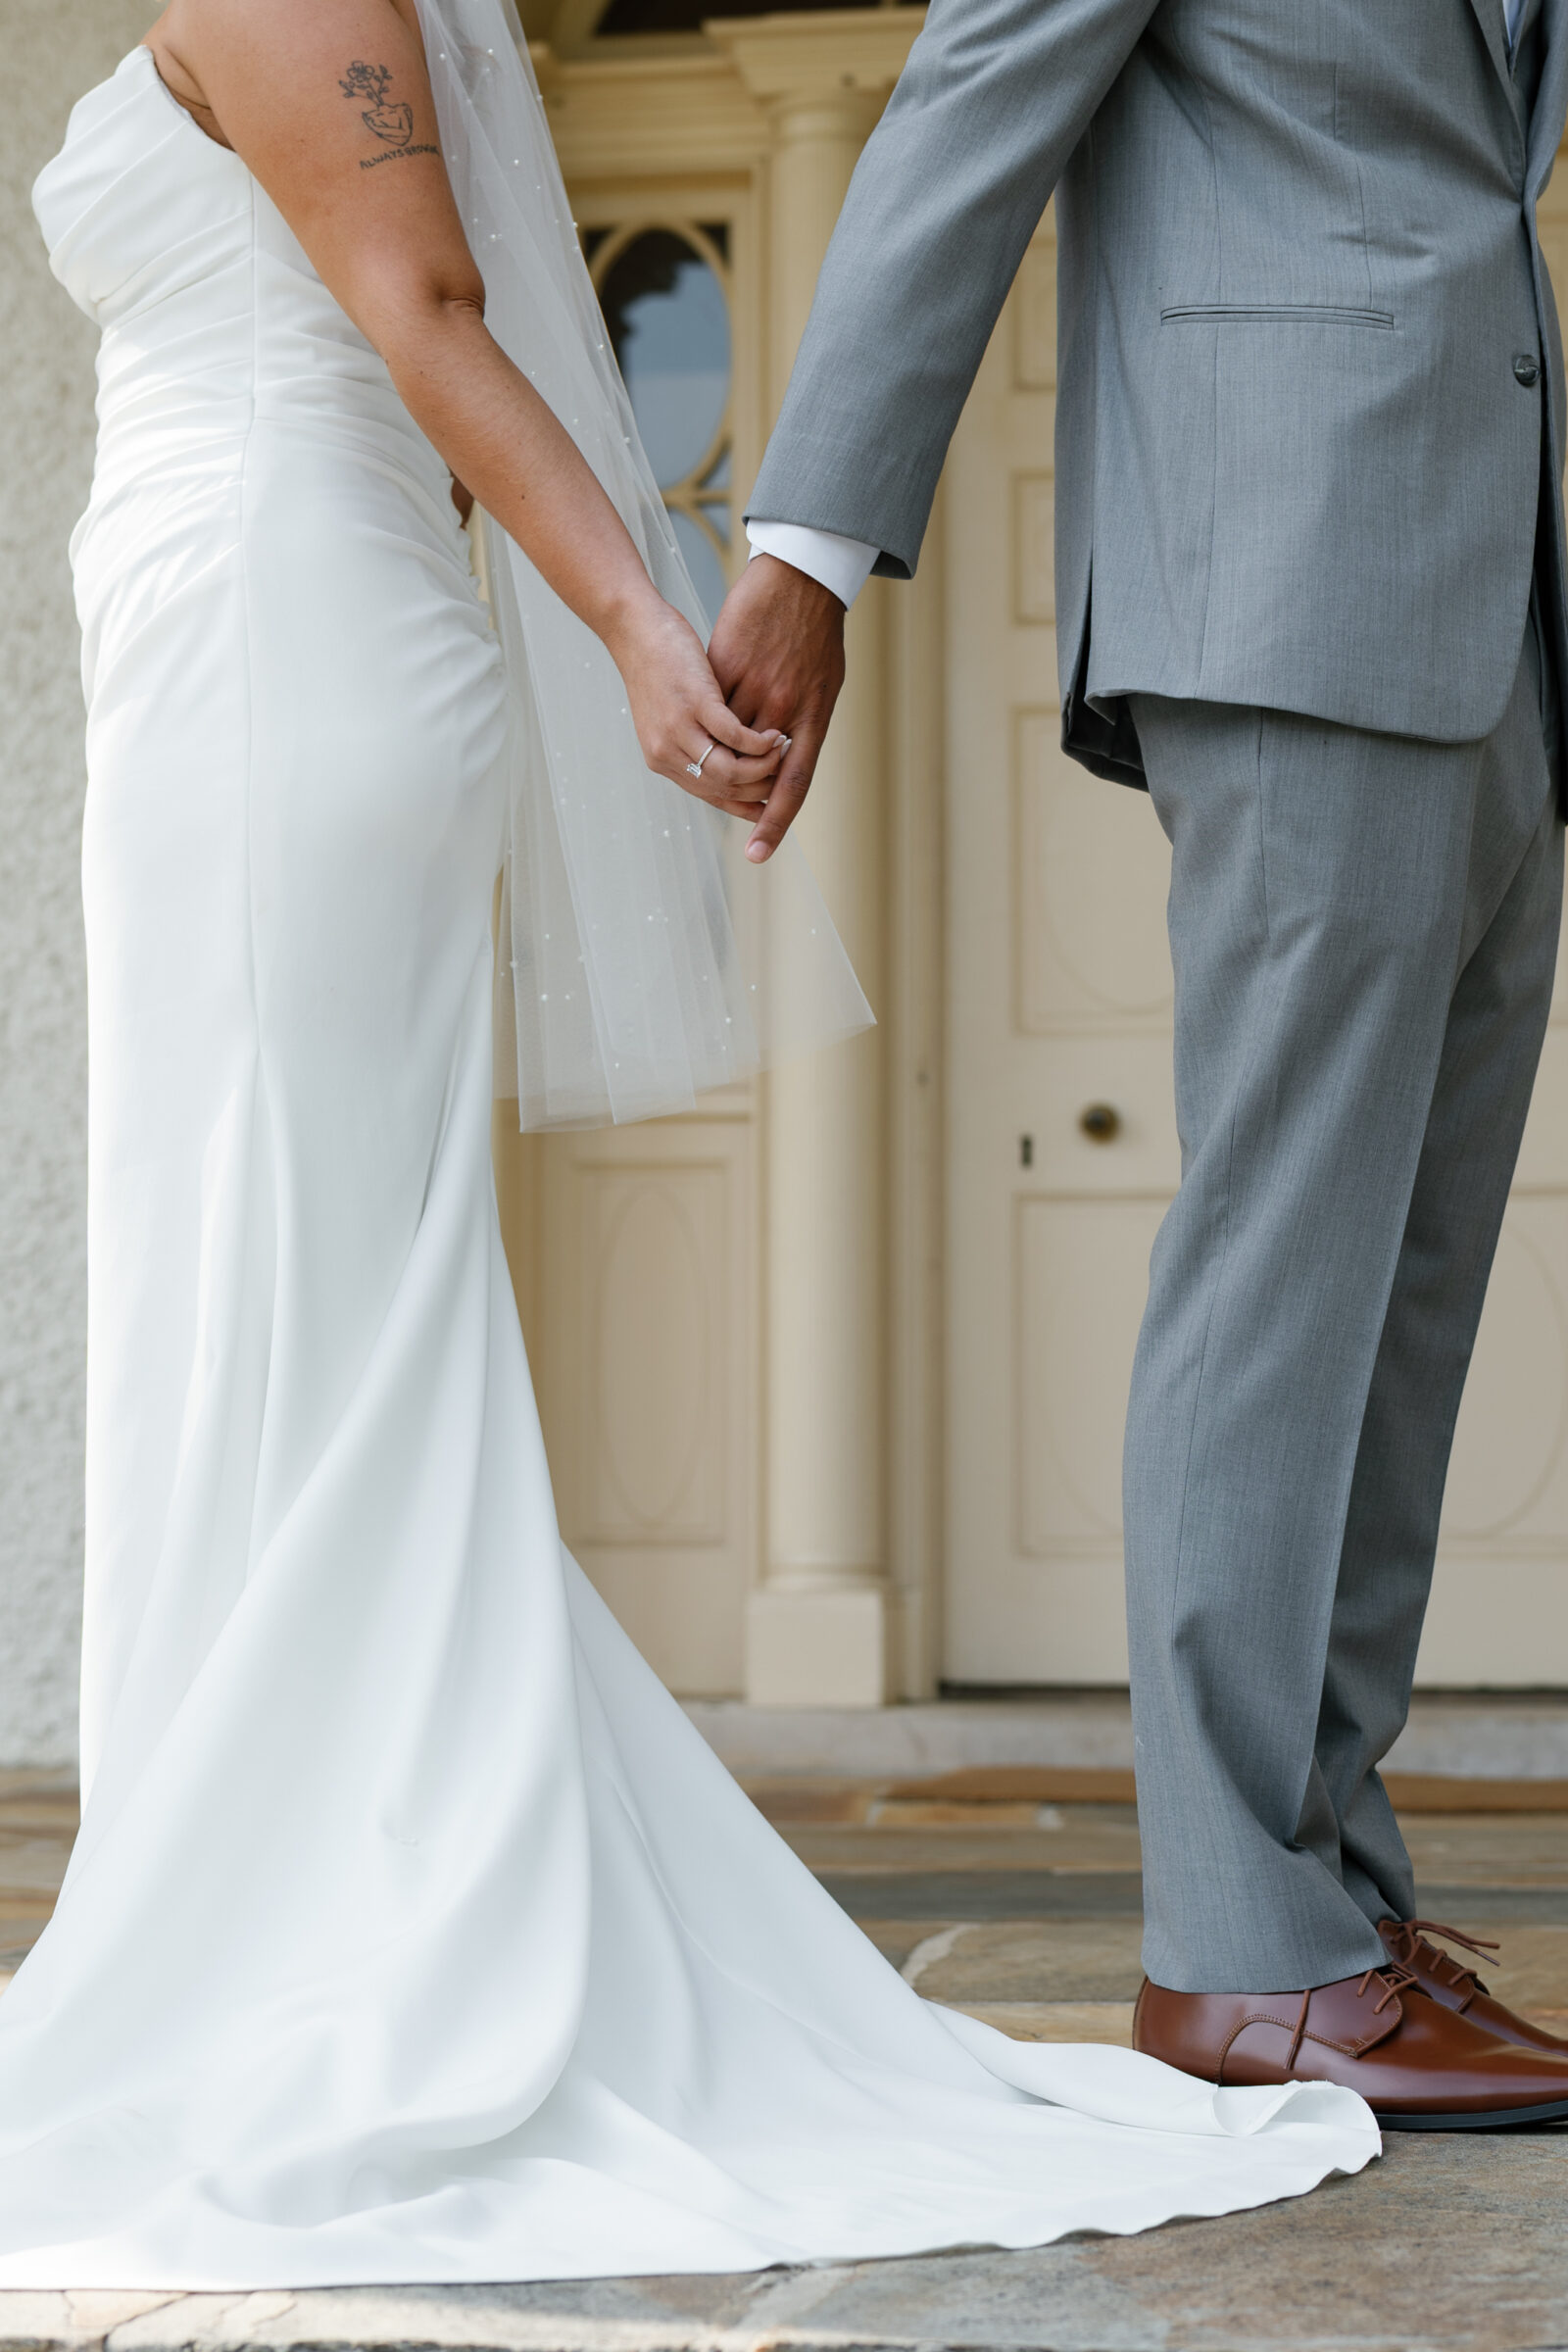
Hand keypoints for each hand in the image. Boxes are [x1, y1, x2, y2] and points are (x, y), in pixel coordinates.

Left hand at [606, 592, 788, 813]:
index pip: (711, 795)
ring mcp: (678, 730)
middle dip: (760, 788)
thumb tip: (729, 760)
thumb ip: (694, 742)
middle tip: (785, 773)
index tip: (772, 803)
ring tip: (782, 751)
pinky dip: (759, 742)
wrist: (635, 629)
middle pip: (724, 789)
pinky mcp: (694, 702)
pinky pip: (734, 736)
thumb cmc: (660, 667)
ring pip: (730, 771)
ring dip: (763, 767)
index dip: (745, 805)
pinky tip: (773, 734)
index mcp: (662, 760)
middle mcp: (666, 753)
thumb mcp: (671, 716)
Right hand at [707, 556, 846, 861]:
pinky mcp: (727, 668)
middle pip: (754, 768)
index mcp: (814, 719)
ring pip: (729, 742)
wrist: (800, 579)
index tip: (758, 853)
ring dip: (720, 757)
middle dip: (740, 787)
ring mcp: (754, 689)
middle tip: (729, 800)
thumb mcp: (824, 684)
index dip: (776, 819)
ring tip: (708, 765)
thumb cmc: (818, 633)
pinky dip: (707, 721)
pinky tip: (696, 726)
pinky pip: (713, 707)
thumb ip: (804, 723)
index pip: (794, 783)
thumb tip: (785, 756)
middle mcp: (784, 710)